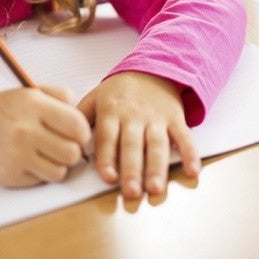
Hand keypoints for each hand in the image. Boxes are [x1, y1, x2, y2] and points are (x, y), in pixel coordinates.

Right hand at [0, 86, 90, 187]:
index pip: (77, 125)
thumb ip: (57, 94)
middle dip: (72, 150)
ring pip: (61, 171)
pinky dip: (42, 173)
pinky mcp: (11, 175)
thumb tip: (79, 108)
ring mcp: (17, 155)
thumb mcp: (27, 92)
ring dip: (59, 164)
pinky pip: (43, 180)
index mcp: (33, 104)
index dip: (83, 132)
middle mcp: (25, 130)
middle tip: (63, 146)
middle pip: (72, 152)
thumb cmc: (2, 111)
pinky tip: (31, 161)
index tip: (77, 134)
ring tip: (48, 154)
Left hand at [78, 72, 198, 199]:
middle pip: (132, 145)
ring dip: (157, 167)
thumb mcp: (95, 97)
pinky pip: (184, 137)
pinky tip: (193, 171)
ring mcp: (156, 118)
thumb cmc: (120, 90)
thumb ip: (80, 118)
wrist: (153, 68)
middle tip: (131, 191)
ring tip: (156, 188)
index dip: (107, 157)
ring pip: (157, 144)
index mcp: (111, 111)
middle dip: (132, 169)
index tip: (107, 177)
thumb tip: (65, 141)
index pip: (107, 137)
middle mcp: (134, 116)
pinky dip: (190, 154)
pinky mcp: (175, 119)